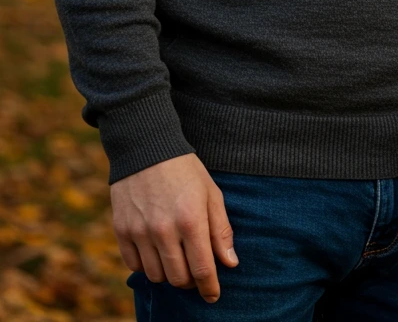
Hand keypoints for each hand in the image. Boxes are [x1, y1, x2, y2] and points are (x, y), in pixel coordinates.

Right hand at [110, 154, 237, 302]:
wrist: (147, 148)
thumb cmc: (185, 170)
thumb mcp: (211, 193)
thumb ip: (221, 230)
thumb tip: (230, 263)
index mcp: (191, 220)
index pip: (202, 270)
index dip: (209, 288)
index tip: (213, 295)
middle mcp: (164, 230)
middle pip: (178, 278)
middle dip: (190, 281)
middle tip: (195, 270)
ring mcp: (140, 232)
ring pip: (156, 276)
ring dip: (168, 273)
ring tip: (176, 257)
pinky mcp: (122, 231)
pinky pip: (135, 266)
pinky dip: (147, 265)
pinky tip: (156, 251)